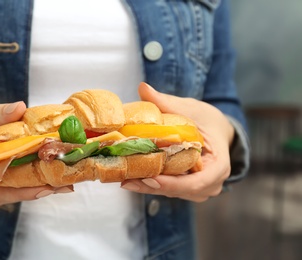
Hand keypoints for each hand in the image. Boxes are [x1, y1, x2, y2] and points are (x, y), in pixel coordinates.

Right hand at [0, 101, 72, 210]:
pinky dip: (30, 183)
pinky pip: (12, 190)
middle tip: (66, 184)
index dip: (21, 191)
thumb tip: (19, 108)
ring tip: (64, 182)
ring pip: (12, 195)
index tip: (46, 187)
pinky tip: (51, 177)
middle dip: (36, 190)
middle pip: (7, 196)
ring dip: (36, 188)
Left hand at [121, 82, 234, 201]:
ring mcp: (200, 189)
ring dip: (148, 187)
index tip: (149, 178)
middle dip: (152, 186)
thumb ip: (167, 102)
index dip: (172, 184)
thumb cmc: (207, 120)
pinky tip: (132, 177)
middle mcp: (211, 183)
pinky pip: (170, 189)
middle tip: (126, 181)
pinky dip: (152, 184)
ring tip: (125, 179)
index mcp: (219, 165)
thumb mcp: (190, 108)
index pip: (196, 182)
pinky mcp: (188, 189)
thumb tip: (143, 87)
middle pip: (179, 190)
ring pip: (172, 192)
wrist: (217, 130)